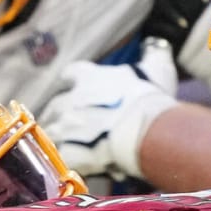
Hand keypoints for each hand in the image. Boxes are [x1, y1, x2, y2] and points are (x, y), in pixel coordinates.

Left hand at [42, 37, 177, 179]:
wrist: (144, 129)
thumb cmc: (150, 97)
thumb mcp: (157, 69)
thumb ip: (155, 56)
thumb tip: (158, 45)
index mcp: (88, 77)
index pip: (71, 74)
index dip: (73, 80)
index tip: (75, 85)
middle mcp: (71, 99)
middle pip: (56, 105)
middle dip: (60, 113)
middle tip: (70, 123)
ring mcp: (66, 126)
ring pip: (52, 132)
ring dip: (59, 138)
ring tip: (69, 147)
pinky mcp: (68, 152)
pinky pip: (62, 158)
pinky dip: (68, 161)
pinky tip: (75, 165)